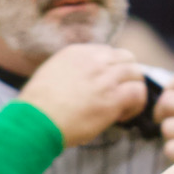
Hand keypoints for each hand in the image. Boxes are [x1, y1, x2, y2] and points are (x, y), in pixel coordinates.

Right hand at [19, 43, 145, 147]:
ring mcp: (104, 78)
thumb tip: (83, 83)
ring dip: (134, 90)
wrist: (35, 121)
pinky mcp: (112, 98)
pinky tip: (122, 117)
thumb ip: (71, 71)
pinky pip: (138, 93)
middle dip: (128, 76)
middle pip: (127, 58)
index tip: (106, 86)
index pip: (108, 52)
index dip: (112, 69)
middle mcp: (93, 60)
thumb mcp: (52, 75)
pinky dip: (136, 105)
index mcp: (77, 52)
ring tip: (123, 108)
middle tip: (121, 95)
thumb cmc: (38, 107)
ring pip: (137, 73)